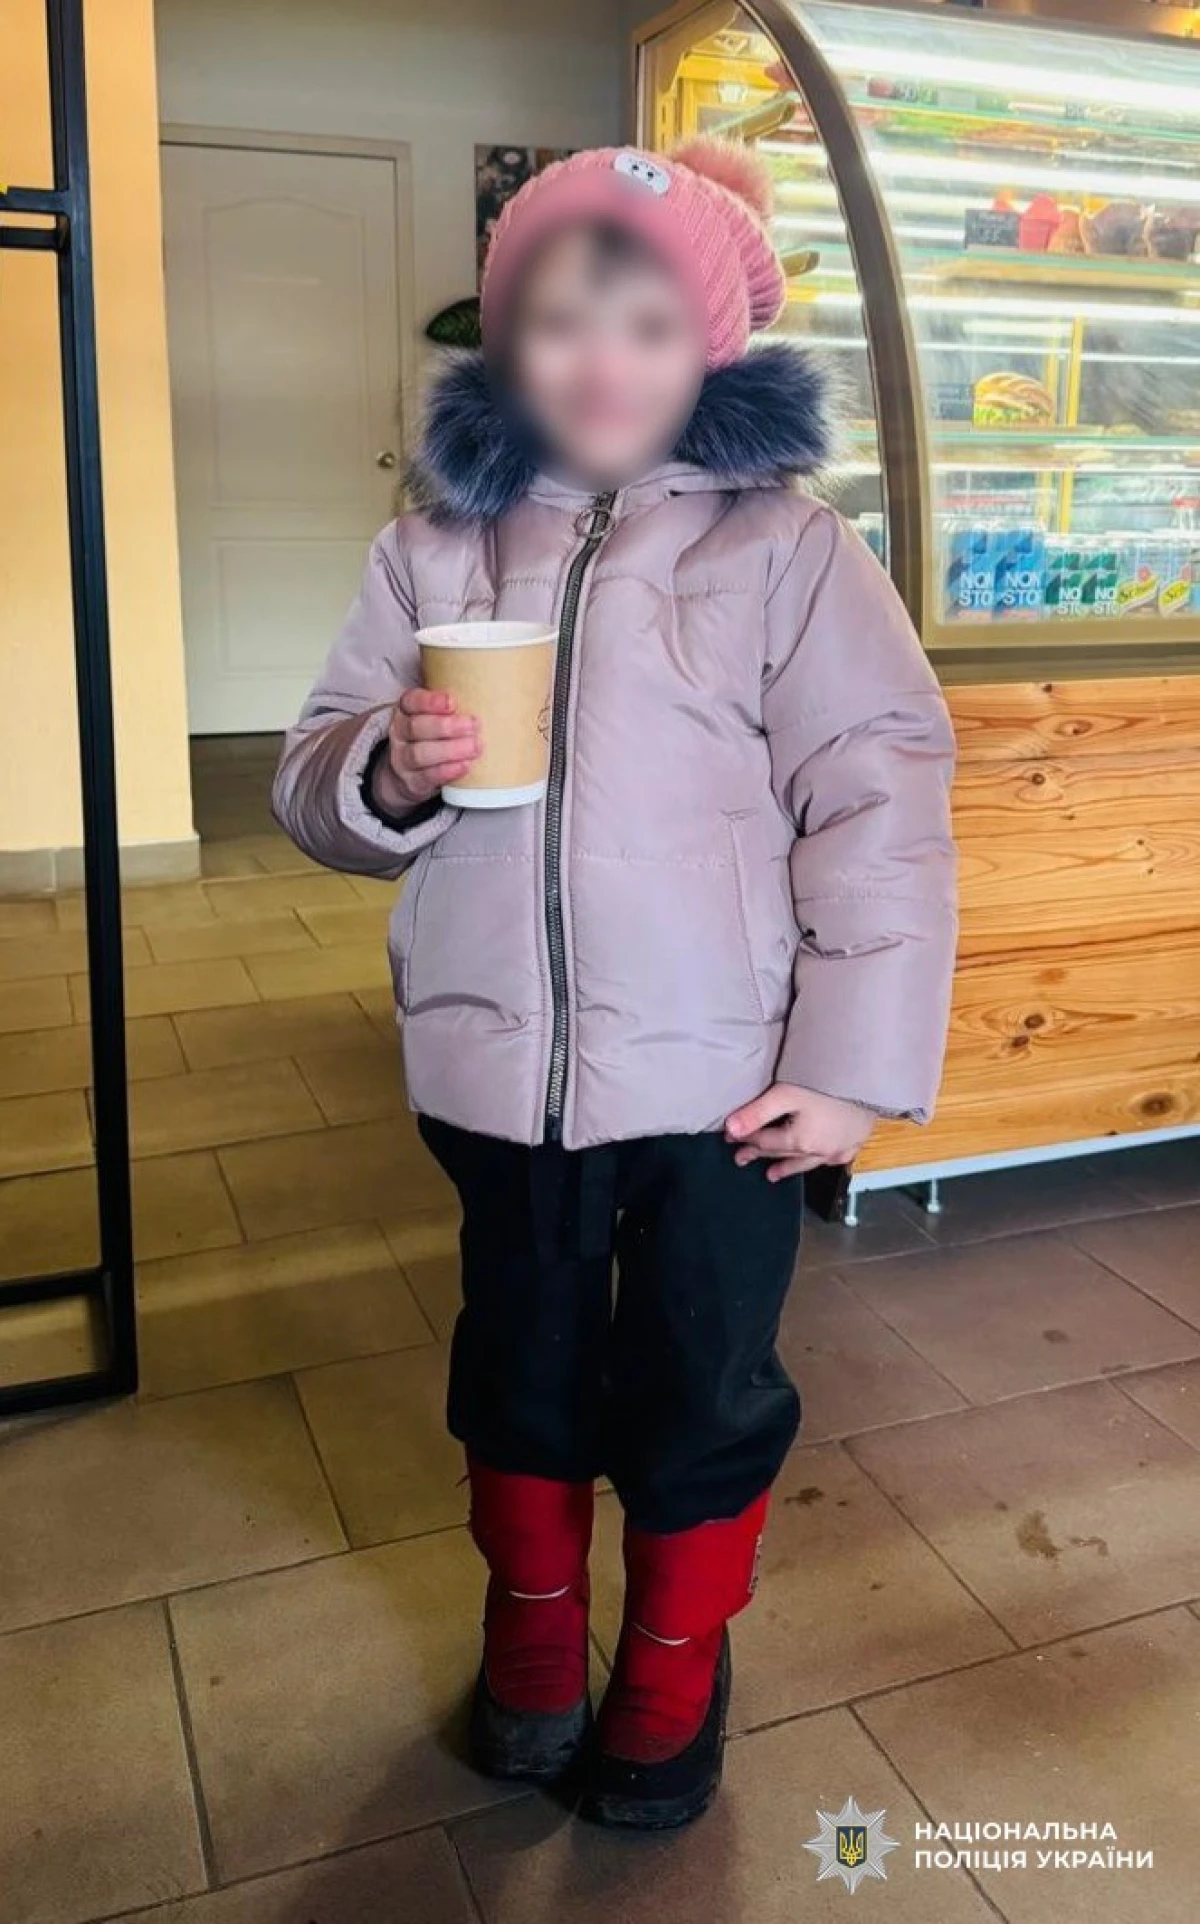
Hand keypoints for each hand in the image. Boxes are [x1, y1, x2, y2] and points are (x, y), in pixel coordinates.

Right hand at [373, 688, 480, 812]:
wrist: (409, 775)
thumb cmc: (433, 738)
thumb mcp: (436, 717)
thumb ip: (455, 706)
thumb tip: (496, 692)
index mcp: (405, 711)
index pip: (411, 701)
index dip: (430, 701)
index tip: (452, 702)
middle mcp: (399, 733)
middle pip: (416, 727)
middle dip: (446, 726)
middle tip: (474, 725)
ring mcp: (402, 759)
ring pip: (420, 754)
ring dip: (450, 750)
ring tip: (475, 747)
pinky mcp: (411, 782)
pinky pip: (426, 777)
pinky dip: (446, 771)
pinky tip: (464, 766)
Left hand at [725, 1083, 874, 1182]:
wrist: (871, 1084)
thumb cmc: (827, 1085)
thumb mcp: (786, 1094)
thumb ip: (757, 1112)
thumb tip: (730, 1129)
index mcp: (798, 1141)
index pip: (763, 1140)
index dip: (744, 1138)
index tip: (729, 1138)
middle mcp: (817, 1151)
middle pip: (781, 1152)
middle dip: (759, 1153)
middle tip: (742, 1158)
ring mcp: (838, 1149)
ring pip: (805, 1162)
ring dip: (787, 1167)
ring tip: (772, 1175)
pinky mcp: (855, 1142)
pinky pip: (834, 1159)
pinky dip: (821, 1161)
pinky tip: (820, 1161)